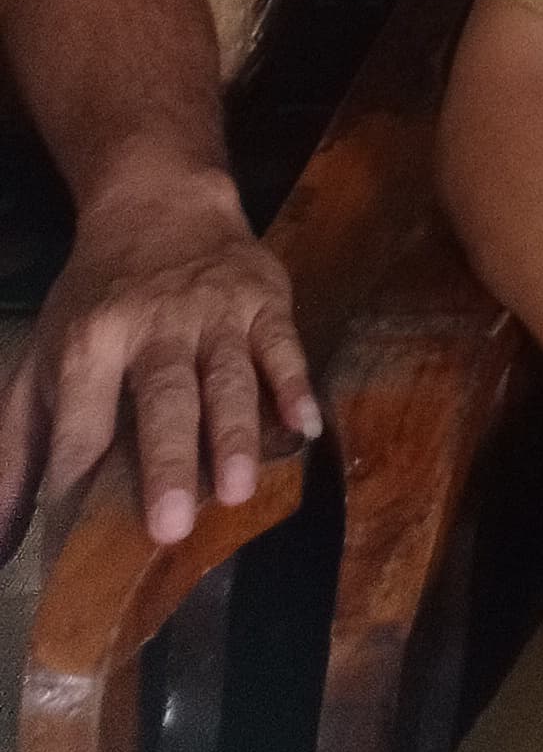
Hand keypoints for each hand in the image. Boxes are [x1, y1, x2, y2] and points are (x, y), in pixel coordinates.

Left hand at [0, 160, 317, 559]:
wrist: (159, 202)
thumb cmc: (95, 300)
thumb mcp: (38, 360)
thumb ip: (16, 450)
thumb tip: (1, 544)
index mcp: (88, 343)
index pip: (82, 427)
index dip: (78, 485)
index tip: (80, 549)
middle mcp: (152, 325)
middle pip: (162, 399)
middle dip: (165, 462)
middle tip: (169, 528)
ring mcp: (215, 311)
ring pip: (227, 376)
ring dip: (233, 433)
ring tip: (237, 491)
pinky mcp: (264, 297)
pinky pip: (282, 342)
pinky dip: (294, 384)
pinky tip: (303, 426)